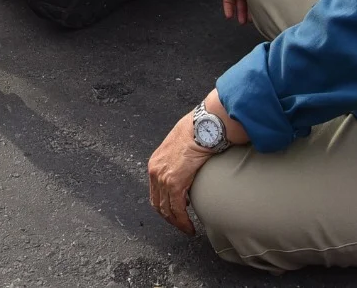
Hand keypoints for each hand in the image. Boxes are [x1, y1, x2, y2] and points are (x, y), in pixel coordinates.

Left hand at [147, 110, 212, 234]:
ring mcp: (163, 178)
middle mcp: (155, 172)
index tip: (175, 213)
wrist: (201, 128)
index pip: (155, 192)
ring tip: (187, 229)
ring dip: (177, 223)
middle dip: (169, 218)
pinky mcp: (174, 183)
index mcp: (155, 163)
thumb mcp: (181, 148)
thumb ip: (180, 162)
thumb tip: (188, 170)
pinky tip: (190, 227)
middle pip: (158, 203)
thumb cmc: (197, 133)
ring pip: (166, 210)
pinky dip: (183, 221)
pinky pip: (177, 209)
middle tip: (181, 226)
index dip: (165, 205)